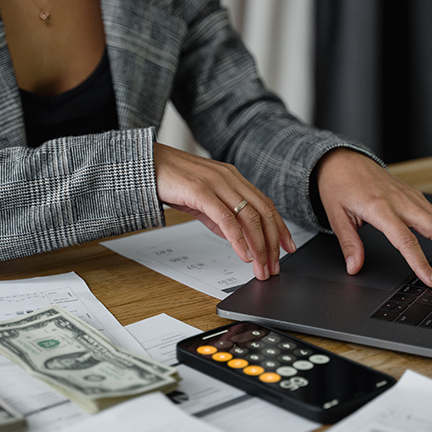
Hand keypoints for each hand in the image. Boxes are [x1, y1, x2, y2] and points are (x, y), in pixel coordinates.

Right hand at [153, 143, 295, 279]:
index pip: (265, 204)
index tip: (288, 247)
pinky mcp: (201, 191)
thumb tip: (237, 237)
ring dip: (259, 246)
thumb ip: (220, 215)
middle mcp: (229, 178)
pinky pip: (226, 219)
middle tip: (276, 265)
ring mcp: (216, 183)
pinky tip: (243, 254)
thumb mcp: (202, 199)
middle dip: (273, 242)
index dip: (280, 227)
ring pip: (249, 217)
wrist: (144, 164)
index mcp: (233, 178)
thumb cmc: (171, 179)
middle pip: (263, 212)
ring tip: (261, 267)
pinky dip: (238, 239)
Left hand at [316, 148, 431, 287]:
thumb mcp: (335, 215)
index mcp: (379, 207)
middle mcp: (401, 200)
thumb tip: (354, 268)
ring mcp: (411, 197)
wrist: (342, 159)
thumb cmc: (338, 185)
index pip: (405, 240)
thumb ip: (348, 243)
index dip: (421, 263)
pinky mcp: (416, 195)